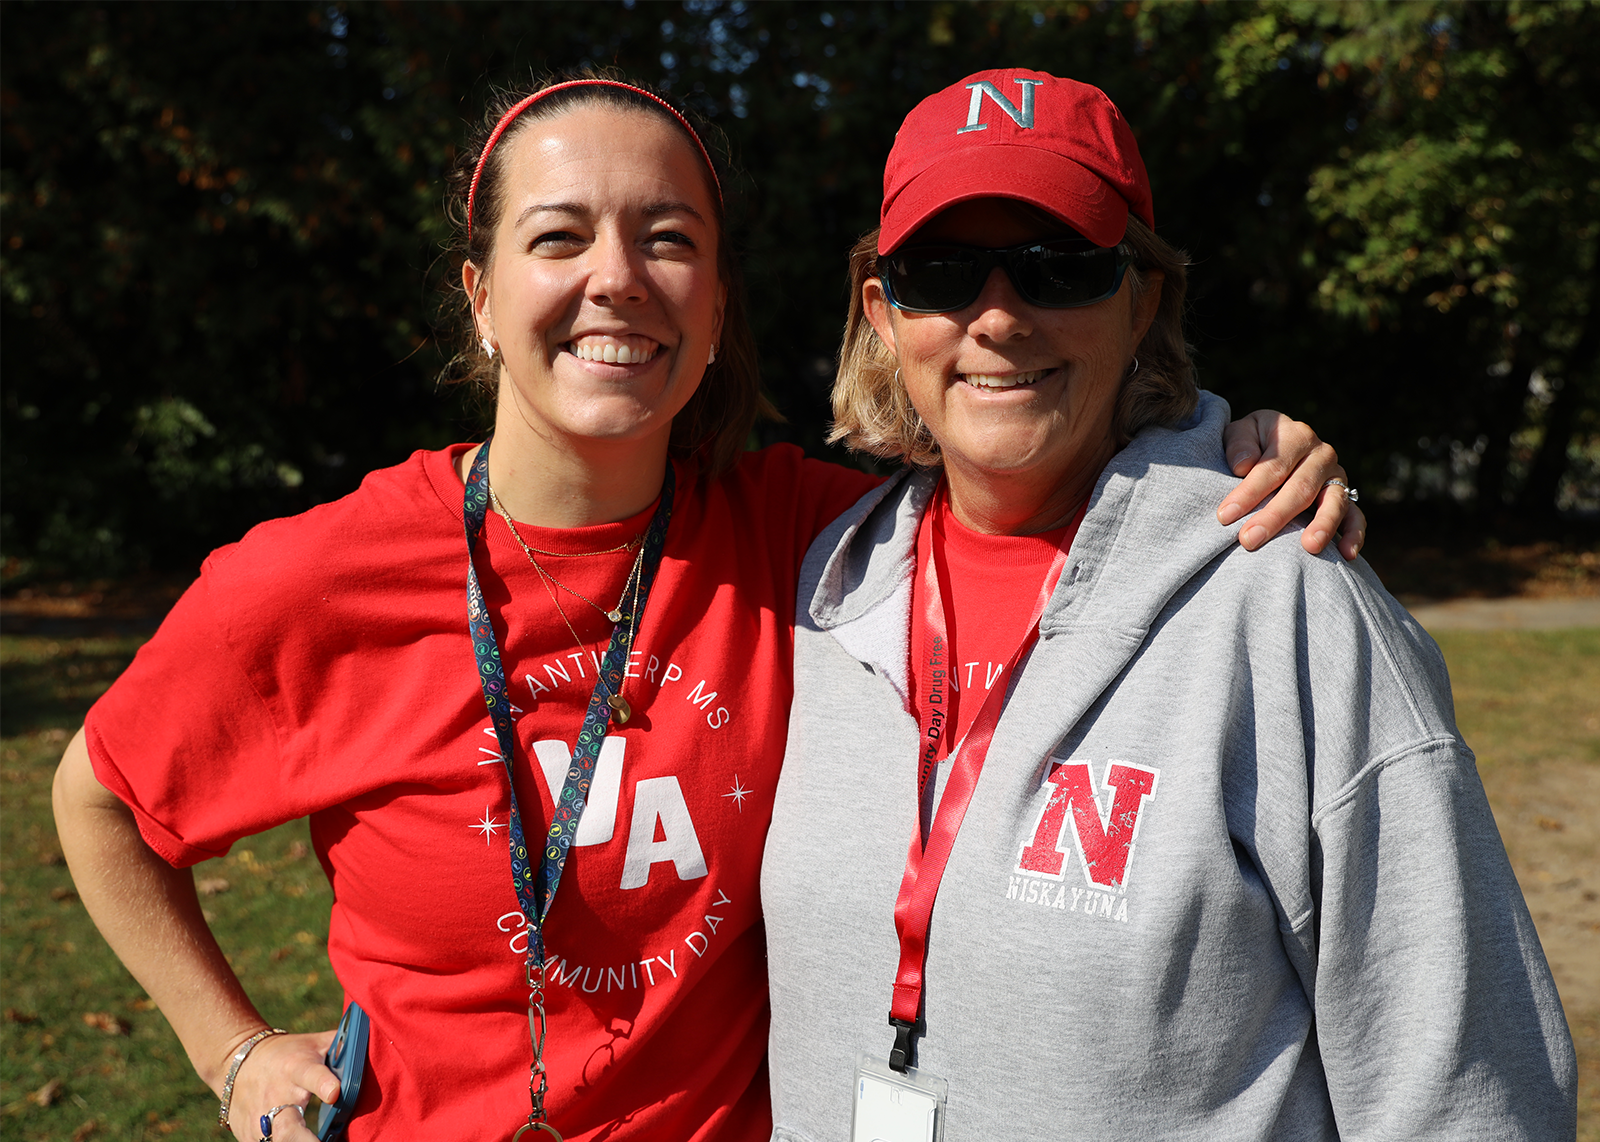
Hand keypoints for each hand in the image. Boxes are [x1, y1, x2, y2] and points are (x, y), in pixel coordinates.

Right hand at [223, 1029, 338, 1141]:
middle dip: (304, 1140)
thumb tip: (378, 1034)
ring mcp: (261, 1119)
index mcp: (297, 1068)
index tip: (336, 1093)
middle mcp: (277, 1096)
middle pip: (288, 1125)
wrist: (239, 1061)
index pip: (310, 1074)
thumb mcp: (314, 1043)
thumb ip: (343, 1044)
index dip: (323, 1083)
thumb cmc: (290, 1053)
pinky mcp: (250, 1135)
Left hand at [1218, 410, 1365, 560]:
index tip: (1225, 515)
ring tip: (1309, 547)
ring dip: (1323, 525)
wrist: (1275, 444)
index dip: (1249, 492)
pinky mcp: (1346, 497)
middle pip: (1301, 488)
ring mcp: (1337, 477)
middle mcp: (1322, 454)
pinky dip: (1354, 535)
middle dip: (1274, 516)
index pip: (1273, 467)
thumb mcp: (1242, 433)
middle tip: (1249, 539)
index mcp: (1296, 436)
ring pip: (1334, 502)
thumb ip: (1240, 444)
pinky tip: (1346, 554)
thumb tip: (1243, 465)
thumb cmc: (1253, 443)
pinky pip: (1356, 517)